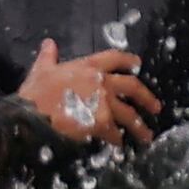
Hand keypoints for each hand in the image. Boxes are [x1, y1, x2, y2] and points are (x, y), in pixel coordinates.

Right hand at [19, 40, 160, 148]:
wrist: (32, 116)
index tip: (138, 65)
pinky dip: (117, 140)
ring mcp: (104, 103)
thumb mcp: (42, 69)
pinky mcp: (101, 123)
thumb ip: (48, 56)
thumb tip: (48, 43)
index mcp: (88, 66)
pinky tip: (119, 146)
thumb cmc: (35, 92)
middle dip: (146, 98)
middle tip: (156, 108)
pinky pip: (114, 133)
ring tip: (147, 136)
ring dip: (139, 126)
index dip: (128, 60)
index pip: (114, 58)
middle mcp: (102, 82)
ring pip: (128, 114)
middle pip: (132, 87)